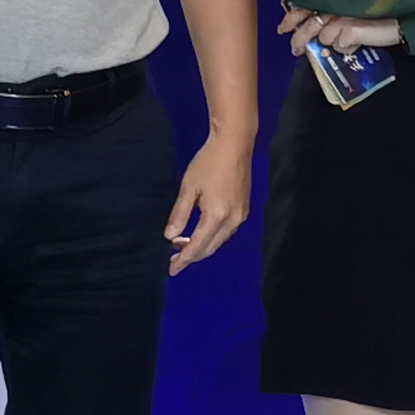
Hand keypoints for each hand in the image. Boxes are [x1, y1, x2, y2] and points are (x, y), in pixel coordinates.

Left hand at [165, 128, 252, 270]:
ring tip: (182, 245)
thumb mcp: (189, 188)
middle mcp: (232, 221)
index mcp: (217, 216)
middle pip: (210, 248)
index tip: (171, 269)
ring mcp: (241, 215)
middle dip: (192, 256)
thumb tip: (170, 236)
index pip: (198, 246)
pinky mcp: (244, 209)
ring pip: (219, 241)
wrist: (234, 144)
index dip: (184, 259)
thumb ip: (180, 214)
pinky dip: (211, 237)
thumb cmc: (208, 162)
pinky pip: (226, 232)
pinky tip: (200, 232)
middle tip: (173, 259)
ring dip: (201, 246)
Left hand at [281, 8, 401, 52]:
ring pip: (324, 38)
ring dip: (329, 44)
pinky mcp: (351, 29)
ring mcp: (343, 16)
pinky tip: (356, 45)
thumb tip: (316, 30)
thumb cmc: (379, 12)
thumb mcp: (353, 8)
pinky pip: (340, 46)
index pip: (305, 2)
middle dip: (299, 39)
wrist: (403, 20)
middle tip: (295, 50)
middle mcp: (336, 2)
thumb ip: (335, 12)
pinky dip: (346, 49)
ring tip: (335, 48)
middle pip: (308, 23)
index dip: (291, 15)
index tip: (283, 27)